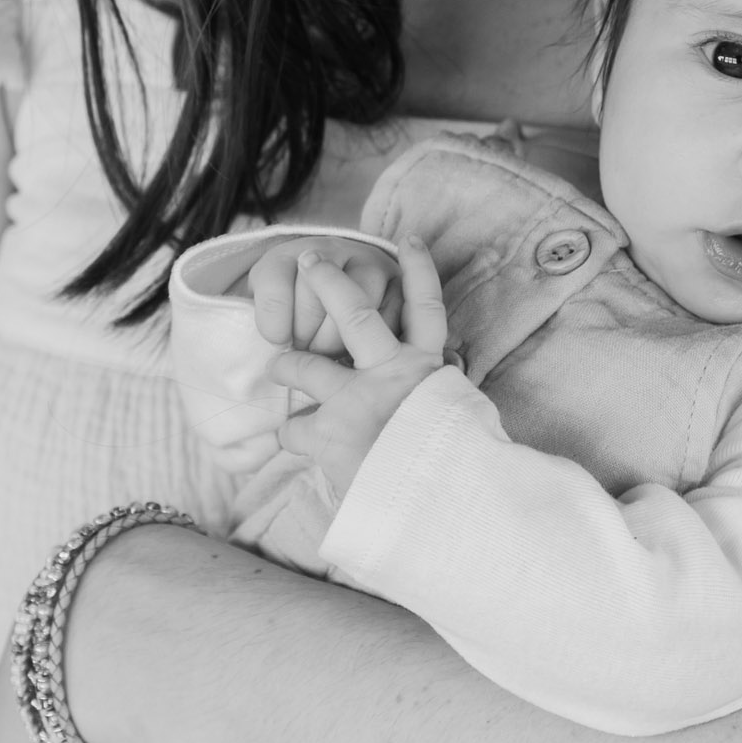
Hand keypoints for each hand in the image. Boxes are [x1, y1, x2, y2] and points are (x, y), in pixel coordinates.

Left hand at [270, 237, 450, 497]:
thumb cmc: (457, 462)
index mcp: (426, 369)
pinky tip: (291, 439)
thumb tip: (453, 362)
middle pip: (355, 314)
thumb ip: (447, 385)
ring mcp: (354, 401)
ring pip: (306, 365)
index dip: (417, 270)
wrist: (437, 502)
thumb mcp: (464, 414)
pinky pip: (294, 427)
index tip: (406, 240)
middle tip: (309, 259)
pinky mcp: (327, 434)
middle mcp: (389, 374)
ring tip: (277, 365)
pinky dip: (291, 433)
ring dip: (287, 362)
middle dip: (329, 282)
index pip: (426, 308)